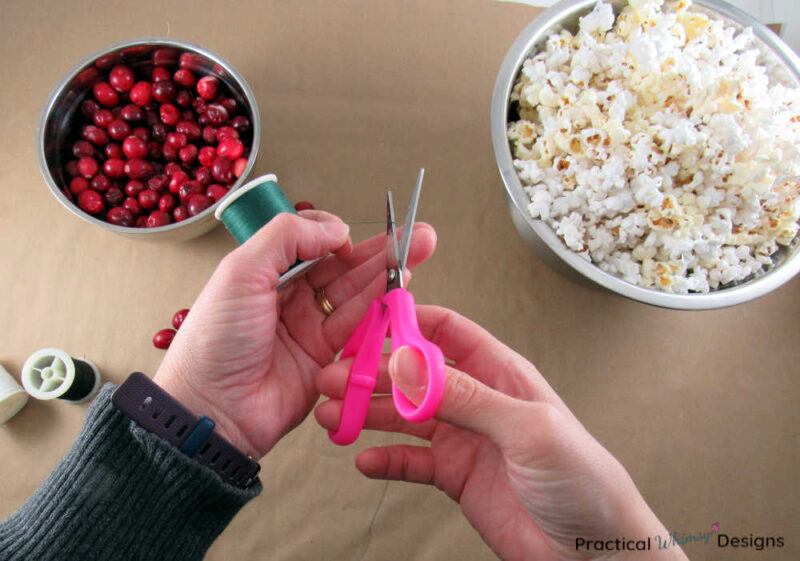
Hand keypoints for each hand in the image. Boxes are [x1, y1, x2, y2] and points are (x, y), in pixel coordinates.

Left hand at [154, 211, 435, 458]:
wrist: (213, 409)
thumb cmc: (215, 340)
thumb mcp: (240, 272)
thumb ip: (286, 237)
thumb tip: (335, 228)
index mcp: (265, 271)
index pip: (311, 241)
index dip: (335, 235)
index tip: (349, 236)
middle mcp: (290, 297)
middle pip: (343, 267)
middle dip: (381, 251)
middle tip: (420, 236)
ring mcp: (309, 329)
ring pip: (356, 296)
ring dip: (387, 277)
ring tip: (417, 257)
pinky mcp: (327, 359)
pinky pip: (359, 331)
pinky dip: (381, 312)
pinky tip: (401, 294)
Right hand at [315, 306, 687, 560]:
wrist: (594, 550)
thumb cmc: (584, 480)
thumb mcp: (527, 428)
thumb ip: (468, 396)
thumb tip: (411, 364)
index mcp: (501, 374)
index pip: (446, 333)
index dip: (406, 324)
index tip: (366, 325)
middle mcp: (479, 401)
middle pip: (414, 376)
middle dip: (372, 374)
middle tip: (334, 378)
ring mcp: (466, 439)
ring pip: (405, 418)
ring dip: (369, 415)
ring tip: (333, 414)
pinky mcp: (457, 477)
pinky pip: (411, 462)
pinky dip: (386, 460)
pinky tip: (365, 460)